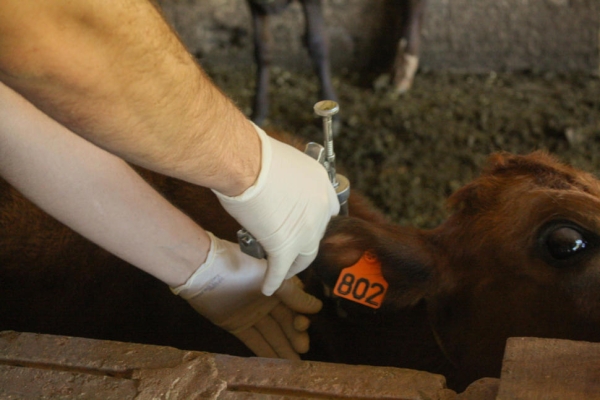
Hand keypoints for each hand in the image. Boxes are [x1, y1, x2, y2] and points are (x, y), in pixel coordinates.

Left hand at [171, 232, 322, 358]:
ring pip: (271, 333)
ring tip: (296, 363)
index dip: (300, 316)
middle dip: (294, 334)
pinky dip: (264, 351)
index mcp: (275, 285)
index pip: (294, 304)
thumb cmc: (242, 267)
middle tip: (303, 348)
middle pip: (284, 321)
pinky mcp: (236, 326)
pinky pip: (253, 340)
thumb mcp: (271, 277)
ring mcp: (251, 314)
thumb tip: (317, 308)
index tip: (303, 324)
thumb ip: (293, 294)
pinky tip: (276, 362)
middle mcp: (265, 301)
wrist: (205, 271)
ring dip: (283, 347)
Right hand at [214, 124, 339, 294]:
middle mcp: (320, 210)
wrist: (245, 163)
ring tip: (283, 271)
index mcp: (322, 185)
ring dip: (293, 266)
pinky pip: (280, 270)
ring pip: (304, 258)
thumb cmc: (256, 154)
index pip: (329, 210)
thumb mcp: (285, 160)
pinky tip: (267, 287)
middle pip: (318, 237)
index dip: (316, 221)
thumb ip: (289, 177)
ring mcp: (306, 231)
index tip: (307, 227)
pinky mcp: (285, 247)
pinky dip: (273, 280)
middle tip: (294, 250)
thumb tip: (278, 181)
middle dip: (306, 246)